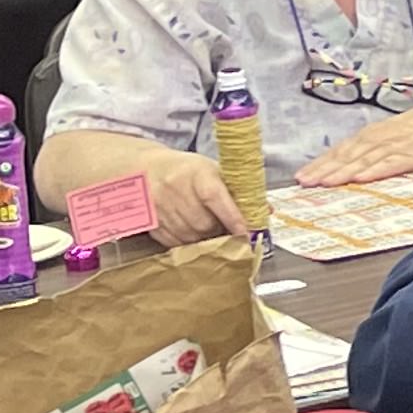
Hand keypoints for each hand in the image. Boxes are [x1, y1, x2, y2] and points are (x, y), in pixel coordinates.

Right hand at [136, 151, 250, 243]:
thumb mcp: (214, 171)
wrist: (146, 168)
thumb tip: (266, 210)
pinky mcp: (148, 221)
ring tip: (209, 230)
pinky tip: (192, 233)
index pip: (215, 198)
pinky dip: (187, 243)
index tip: (246, 234)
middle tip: (227, 230)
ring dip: (204, 240)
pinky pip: (173, 242)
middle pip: (203, 223)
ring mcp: (158, 206)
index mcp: (196, 172)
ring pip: (189, 237)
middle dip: (219, 231)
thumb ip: (239, 190)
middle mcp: (174, 188)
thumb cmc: (188, 171)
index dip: (233, 218)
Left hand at [299, 99, 412, 185]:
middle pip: (347, 156)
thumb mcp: (397, 134)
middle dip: (323, 170)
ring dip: (342, 172)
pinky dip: (374, 171)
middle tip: (303, 183)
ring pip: (364, 161)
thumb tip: (354, 165)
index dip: (320, 163)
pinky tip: (361, 179)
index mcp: (374, 134)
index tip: (301, 176)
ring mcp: (398, 146)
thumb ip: (377, 148)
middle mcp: (381, 138)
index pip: (341, 150)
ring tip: (324, 183)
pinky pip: (391, 164)